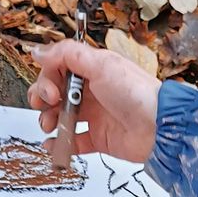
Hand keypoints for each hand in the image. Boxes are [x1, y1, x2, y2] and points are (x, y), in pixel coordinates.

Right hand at [28, 41, 159, 165]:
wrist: (158, 128)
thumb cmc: (136, 93)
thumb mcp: (101, 64)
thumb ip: (67, 55)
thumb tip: (39, 52)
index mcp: (92, 69)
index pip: (58, 69)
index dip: (47, 79)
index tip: (50, 91)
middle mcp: (92, 91)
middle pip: (56, 93)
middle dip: (43, 99)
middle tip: (46, 106)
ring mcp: (95, 115)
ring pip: (61, 117)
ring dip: (49, 121)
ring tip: (50, 126)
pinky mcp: (98, 138)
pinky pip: (73, 141)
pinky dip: (61, 144)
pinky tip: (54, 144)